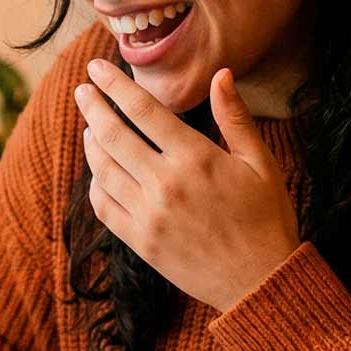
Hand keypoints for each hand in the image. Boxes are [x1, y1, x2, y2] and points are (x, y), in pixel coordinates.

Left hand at [74, 58, 300, 312]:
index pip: (143, 110)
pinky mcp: (140, 242)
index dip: (114, 85)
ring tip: (91, 126)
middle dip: (92, 106)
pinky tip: (99, 171)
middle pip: (112, 135)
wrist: (261, 283)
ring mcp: (148, 216)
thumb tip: (220, 73)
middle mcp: (165, 185)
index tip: (96, 67)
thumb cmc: (267, 219)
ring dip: (91, 142)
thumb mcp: (261, 163)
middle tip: (83, 90)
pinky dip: (95, 184)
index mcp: (196, 158)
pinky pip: (103, 206)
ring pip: (102, 169)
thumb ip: (235, 118)